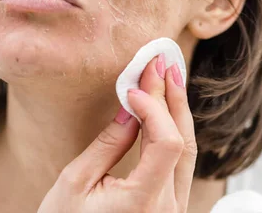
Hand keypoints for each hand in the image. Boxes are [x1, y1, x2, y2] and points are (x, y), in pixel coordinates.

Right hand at [38, 55, 197, 212]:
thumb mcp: (74, 184)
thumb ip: (108, 145)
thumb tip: (130, 108)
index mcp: (142, 203)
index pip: (167, 143)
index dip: (155, 107)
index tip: (133, 86)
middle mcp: (166, 208)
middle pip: (183, 141)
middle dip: (172, 98)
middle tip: (162, 64)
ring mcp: (172, 209)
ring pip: (187, 151)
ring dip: (178, 111)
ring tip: (170, 78)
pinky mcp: (170, 207)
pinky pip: (180, 162)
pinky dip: (174, 131)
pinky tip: (166, 110)